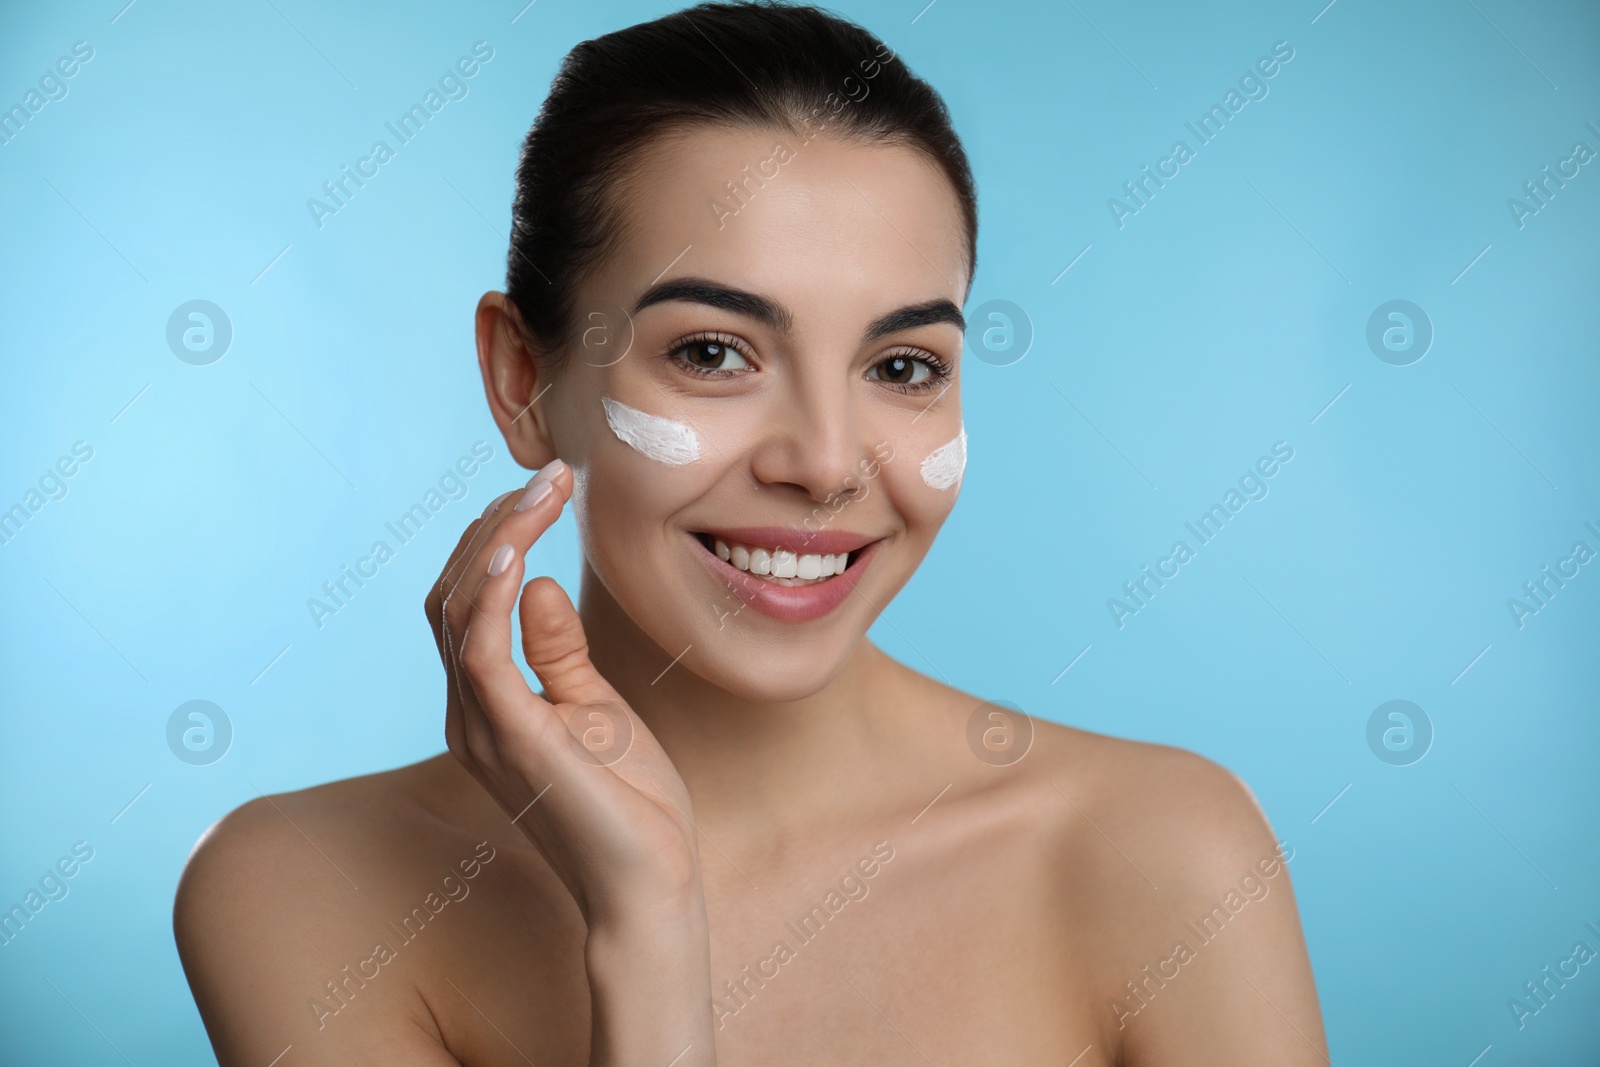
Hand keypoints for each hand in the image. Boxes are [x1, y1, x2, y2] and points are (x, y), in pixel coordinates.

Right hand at [426, 461, 702, 926]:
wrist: (650, 884)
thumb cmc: (630, 805)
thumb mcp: (597, 708)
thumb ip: (560, 649)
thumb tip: (541, 582)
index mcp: (486, 705)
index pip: (464, 602)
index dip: (498, 537)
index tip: (547, 488)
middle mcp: (468, 713)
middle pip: (450, 595)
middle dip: (497, 524)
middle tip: (551, 475)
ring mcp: (482, 726)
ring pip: (457, 610)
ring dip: (499, 539)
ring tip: (543, 490)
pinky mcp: (511, 737)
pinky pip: (479, 652)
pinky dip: (488, 594)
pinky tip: (515, 550)